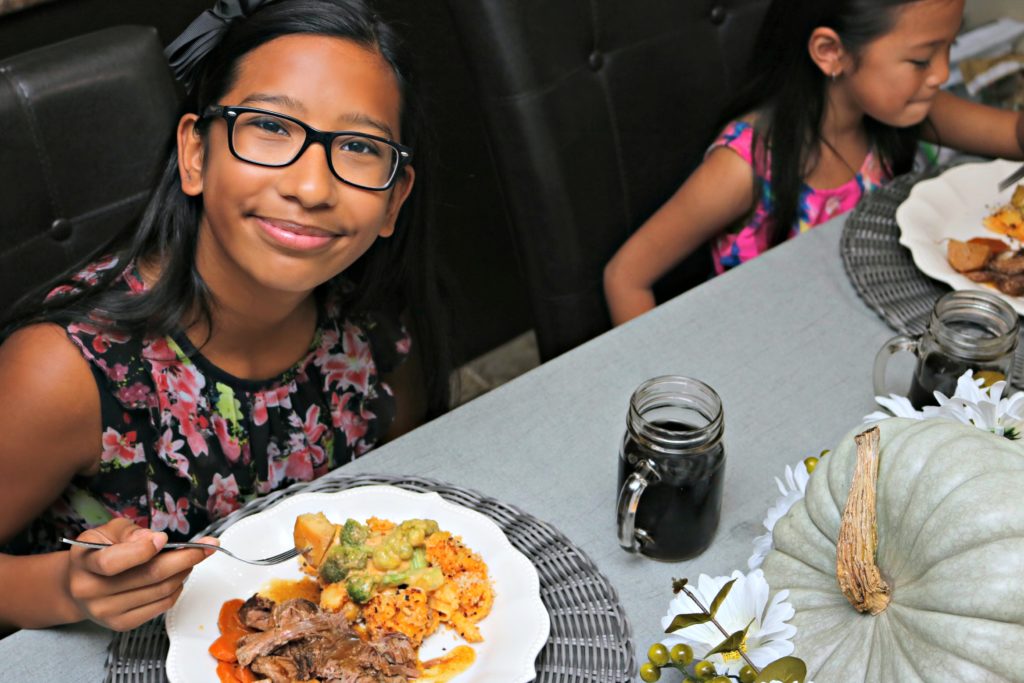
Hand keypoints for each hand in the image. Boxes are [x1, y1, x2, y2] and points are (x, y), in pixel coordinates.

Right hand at [66, 518, 216, 630]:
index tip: (165, 538)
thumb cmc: (97, 553)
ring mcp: (107, 612)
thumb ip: (130, 532)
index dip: (142, 550)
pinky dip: (177, 589)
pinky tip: (178, 576)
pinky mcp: (122, 624)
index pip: (113, 562)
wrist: (78, 586)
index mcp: (84, 563)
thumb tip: (154, 539)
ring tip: (190, 558)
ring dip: (184, 572)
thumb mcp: (106, 532)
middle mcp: (91, 591)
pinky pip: (161, 606)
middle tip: (206, 546)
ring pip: (160, 591)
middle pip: (149, 576)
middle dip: (185, 558)